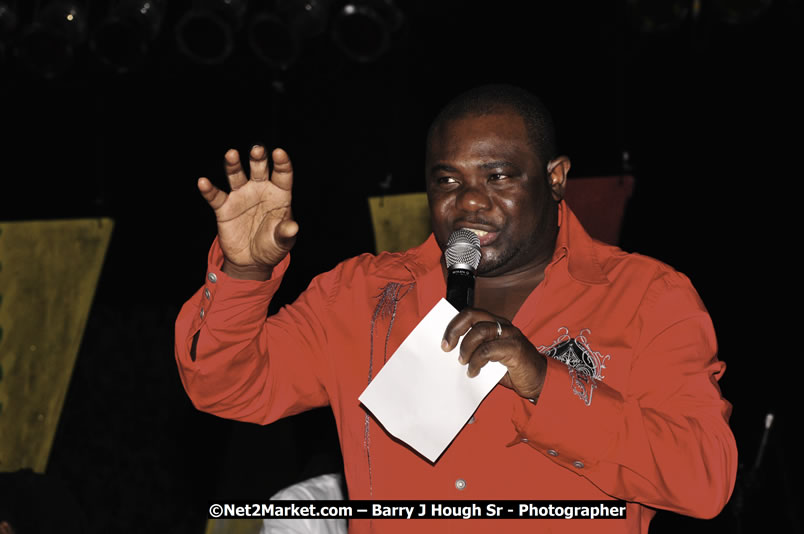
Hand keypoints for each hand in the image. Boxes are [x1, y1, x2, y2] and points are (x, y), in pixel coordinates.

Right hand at [198, 145, 297, 279]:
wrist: (252, 260)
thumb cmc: (272, 246)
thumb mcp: (283, 241)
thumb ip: (286, 233)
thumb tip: (293, 228)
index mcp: (278, 194)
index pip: (282, 174)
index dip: (281, 163)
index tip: (279, 153)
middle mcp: (259, 190)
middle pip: (259, 169)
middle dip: (258, 158)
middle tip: (257, 149)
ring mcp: (241, 196)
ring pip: (236, 175)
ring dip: (233, 165)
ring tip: (231, 154)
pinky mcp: (224, 208)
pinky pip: (215, 196)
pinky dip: (209, 189)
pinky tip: (203, 182)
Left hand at [442, 308, 546, 400]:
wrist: (538, 381)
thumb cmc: (512, 369)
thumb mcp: (489, 357)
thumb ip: (474, 351)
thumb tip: (450, 354)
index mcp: (494, 323)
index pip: (469, 314)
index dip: (453, 325)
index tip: (443, 342)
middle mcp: (502, 324)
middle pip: (471, 315)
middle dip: (454, 330)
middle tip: (446, 348)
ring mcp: (509, 334)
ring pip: (480, 331)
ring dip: (466, 348)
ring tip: (462, 362)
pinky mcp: (515, 348)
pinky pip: (488, 350)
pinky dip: (476, 361)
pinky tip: (473, 372)